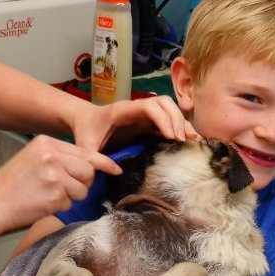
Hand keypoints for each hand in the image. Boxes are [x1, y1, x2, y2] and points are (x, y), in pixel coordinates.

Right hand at [0, 135, 117, 232]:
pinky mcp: (56, 195)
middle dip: (83, 183)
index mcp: (46, 143)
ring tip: (48, 196)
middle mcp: (52, 156)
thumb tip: (87, 166)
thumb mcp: (31, 158)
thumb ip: (57, 157)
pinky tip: (42, 203)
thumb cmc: (10, 185)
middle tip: (66, 189)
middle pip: (88, 170)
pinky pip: (71, 203)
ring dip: (71, 197)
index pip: (84, 152)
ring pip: (82, 189)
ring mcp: (55, 175)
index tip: (115, 169)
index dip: (103, 162)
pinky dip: (60, 207)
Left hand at [70, 95, 198, 153]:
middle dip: (176, 119)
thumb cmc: (85, 132)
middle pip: (164, 103)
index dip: (162, 119)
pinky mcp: (147, 121)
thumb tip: (115, 172)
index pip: (149, 106)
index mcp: (123, 110)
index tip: (171, 136)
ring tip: (190, 140)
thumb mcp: (85, 146)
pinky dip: (179, 127)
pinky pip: (167, 120)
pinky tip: (188, 139)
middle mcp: (136, 108)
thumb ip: (94, 158)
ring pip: (169, 108)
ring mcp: (143, 114)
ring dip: (181, 121)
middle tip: (182, 140)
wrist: (84, 121)